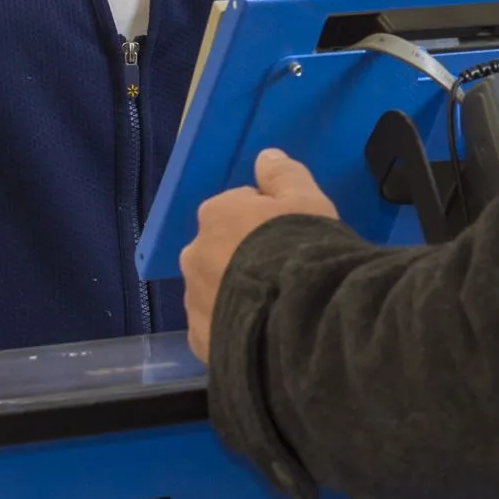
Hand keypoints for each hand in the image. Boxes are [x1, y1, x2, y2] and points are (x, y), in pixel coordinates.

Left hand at [181, 148, 338, 361]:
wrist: (298, 319)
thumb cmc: (301, 248)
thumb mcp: (306, 199)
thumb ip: (283, 174)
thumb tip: (264, 156)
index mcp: (215, 214)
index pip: (237, 209)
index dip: (266, 222)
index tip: (289, 238)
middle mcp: (194, 255)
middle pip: (220, 250)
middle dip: (242, 258)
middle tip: (281, 273)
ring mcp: (193, 302)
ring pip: (215, 291)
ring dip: (235, 294)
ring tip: (274, 308)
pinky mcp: (199, 342)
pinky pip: (216, 328)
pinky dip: (232, 328)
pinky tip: (262, 333)